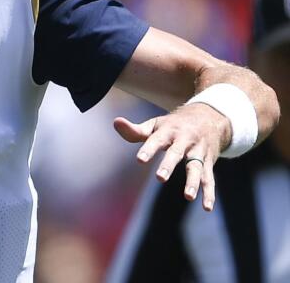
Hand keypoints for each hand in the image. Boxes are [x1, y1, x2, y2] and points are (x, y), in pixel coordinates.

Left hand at [113, 103, 231, 211]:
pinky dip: (209, 193)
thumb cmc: (173, 124)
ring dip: (193, 182)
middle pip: (176, 153)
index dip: (148, 150)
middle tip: (160, 178)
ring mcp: (198, 151)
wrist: (209, 117)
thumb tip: (116, 122)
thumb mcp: (155, 124)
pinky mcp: (209, 161)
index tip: (140, 160)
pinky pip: (209, 178)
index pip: (156, 140)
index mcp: (168, 130)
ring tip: (188, 197)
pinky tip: (207, 207)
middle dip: (169, 165)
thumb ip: (136, 130)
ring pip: (197, 167)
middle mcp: (185, 140)